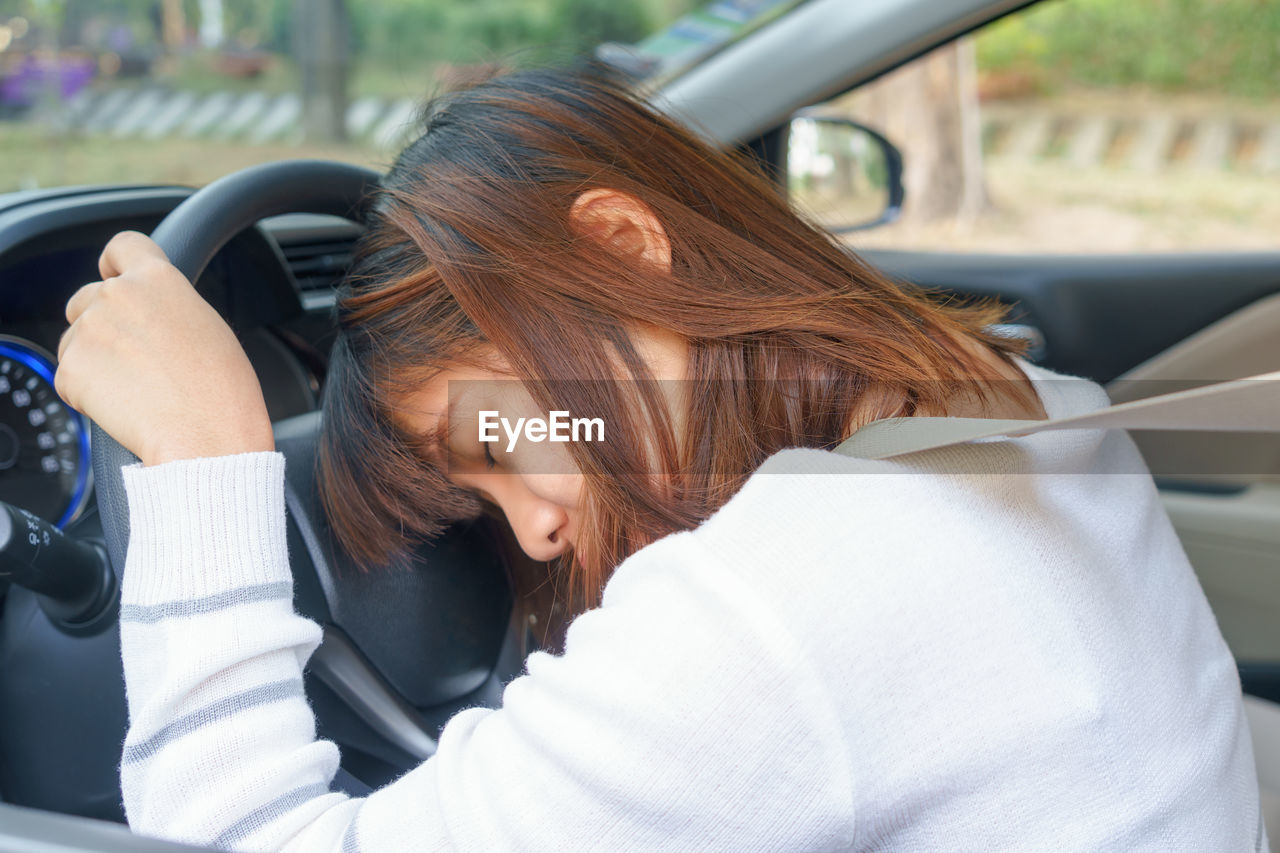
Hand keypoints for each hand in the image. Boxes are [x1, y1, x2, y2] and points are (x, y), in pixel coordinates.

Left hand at [56, 231, 274, 466]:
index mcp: (159, 280)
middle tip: (133, 360)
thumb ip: (169, 306)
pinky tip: (123, 408)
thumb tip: (149, 315)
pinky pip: (68, 378)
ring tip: (136, 390)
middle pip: (86, 298)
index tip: (112, 276)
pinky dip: (87, 395)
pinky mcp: (71, 369)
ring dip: (93, 361)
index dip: (114, 263)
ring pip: (73, 340)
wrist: (208, 438)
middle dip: (100, 325)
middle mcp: (118, 295)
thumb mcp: (208, 327)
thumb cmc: (224, 392)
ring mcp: (89, 331)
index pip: (122, 246)